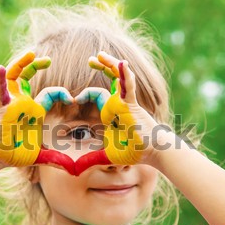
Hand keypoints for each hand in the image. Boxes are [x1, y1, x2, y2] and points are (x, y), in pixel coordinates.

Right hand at [0, 51, 73, 168]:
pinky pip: (0, 90)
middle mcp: (22, 102)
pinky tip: (0, 68)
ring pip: (15, 76)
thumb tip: (71, 168)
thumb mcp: (39, 155)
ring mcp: (11, 102)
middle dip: (37, 66)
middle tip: (48, 59)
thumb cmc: (14, 154)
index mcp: (33, 111)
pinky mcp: (1, 107)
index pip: (49, 94)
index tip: (72, 98)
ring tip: (32, 53)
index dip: (61, 93)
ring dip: (22, 64)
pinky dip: (0, 79)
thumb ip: (55, 159)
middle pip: (28, 77)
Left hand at [76, 51, 159, 166]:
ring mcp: (126, 101)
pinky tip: (121, 64)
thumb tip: (75, 170)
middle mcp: (118, 103)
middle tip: (91, 59)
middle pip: (108, 80)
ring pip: (118, 78)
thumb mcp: (106, 155)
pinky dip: (125, 76)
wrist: (152, 152)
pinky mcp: (133, 104)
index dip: (85, 94)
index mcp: (111, 111)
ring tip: (99, 55)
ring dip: (110, 65)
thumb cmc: (133, 151)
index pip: (96, 95)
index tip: (73, 100)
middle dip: (101, 67)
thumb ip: (90, 159)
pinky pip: (128, 86)